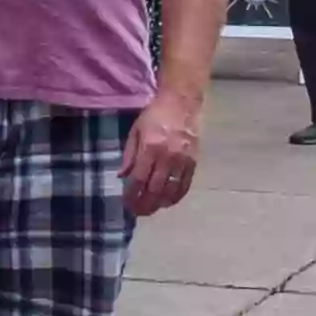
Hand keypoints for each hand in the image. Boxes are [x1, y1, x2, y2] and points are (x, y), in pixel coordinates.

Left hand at [121, 89, 202, 218]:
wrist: (182, 103)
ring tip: (151, 209)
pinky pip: (185, 184)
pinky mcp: (193, 161)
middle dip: (144, 204)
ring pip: (171, 190)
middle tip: (137, 212)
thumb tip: (122, 177)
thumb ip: (129, 155)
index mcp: (150, 147)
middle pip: (155, 189)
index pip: (138, 179)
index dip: (131, 194)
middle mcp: (167, 156)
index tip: (126, 203)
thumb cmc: (155, 115)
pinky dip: (176, 196)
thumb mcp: (136, 131)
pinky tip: (168, 202)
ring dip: (160, 204)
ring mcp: (182, 160)